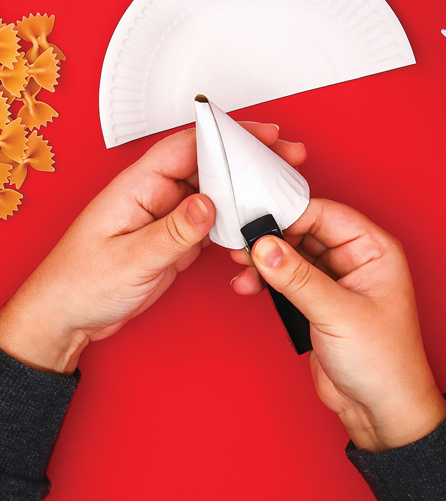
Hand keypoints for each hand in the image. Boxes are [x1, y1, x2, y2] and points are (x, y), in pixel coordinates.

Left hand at [0, 123, 306, 373]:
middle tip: (287, 157)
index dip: (226, 136)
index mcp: (134, 188)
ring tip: (281, 191)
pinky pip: (209, 224)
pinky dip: (234, 223)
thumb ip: (172, 232)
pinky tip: (253, 227)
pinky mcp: (170, 243)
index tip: (262, 133)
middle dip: (247, 159)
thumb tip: (208, 204)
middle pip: (206, 166)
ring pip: (212, 194)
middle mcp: (150, 198)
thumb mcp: (129, 260)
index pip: (185, 147)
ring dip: (245, 192)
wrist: (64, 318)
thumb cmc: (77, 284)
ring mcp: (162, 219)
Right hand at [230, 199, 445, 451]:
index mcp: (373, 251)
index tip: (256, 222)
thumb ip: (297, 278)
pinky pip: (283, 278)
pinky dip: (263, 279)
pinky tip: (248, 284)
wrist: (379, 408)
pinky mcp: (314, 301)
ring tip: (241, 268)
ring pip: (289, 254)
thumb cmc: (383, 362)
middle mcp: (354, 261)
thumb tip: (264, 247)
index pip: (325, 215)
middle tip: (240, 245)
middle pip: (303, 231)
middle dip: (270, 238)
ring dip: (262, 260)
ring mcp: (332, 281)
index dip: (289, 215)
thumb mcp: (337, 313)